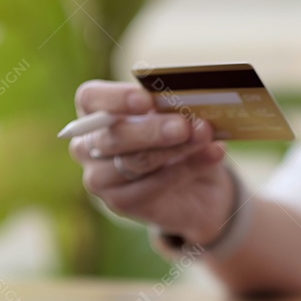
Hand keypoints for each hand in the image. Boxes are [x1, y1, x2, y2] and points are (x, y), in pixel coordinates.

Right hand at [69, 80, 232, 244]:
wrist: (194, 183)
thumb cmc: (176, 137)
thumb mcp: (176, 116)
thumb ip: (176, 109)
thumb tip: (194, 108)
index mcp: (95, 112)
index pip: (90, 98)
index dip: (116, 98)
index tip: (146, 100)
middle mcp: (88, 146)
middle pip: (113, 136)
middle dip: (152, 130)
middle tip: (184, 125)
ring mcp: (100, 178)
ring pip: (134, 162)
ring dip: (173, 150)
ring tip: (204, 137)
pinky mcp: (121, 202)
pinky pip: (152, 185)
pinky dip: (186, 168)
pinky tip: (212, 154)